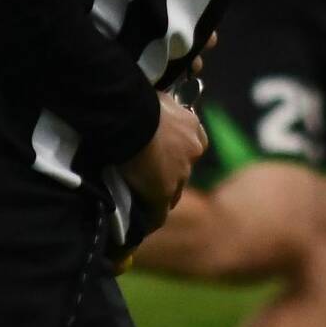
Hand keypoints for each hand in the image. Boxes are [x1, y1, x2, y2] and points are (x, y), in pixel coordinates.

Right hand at [119, 92, 207, 213]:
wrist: (131, 115)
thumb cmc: (141, 101)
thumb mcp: (160, 99)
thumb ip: (165, 110)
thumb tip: (159, 108)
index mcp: (193, 129)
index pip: (193, 147)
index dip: (178, 152)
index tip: (164, 155)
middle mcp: (192, 152)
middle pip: (183, 171)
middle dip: (169, 174)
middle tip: (148, 176)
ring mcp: (179, 174)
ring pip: (172, 192)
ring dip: (159, 194)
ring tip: (141, 199)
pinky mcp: (162, 192)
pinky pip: (158, 213)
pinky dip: (150, 218)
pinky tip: (141, 227)